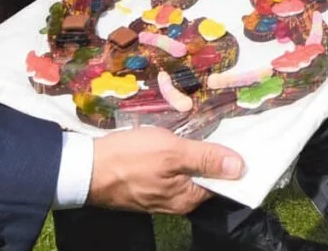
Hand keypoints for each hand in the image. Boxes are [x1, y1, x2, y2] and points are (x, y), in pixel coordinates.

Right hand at [89, 128, 243, 213]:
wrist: (86, 168)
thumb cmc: (131, 158)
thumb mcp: (172, 152)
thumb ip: (206, 159)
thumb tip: (241, 167)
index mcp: (188, 198)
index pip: (222, 181)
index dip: (232, 160)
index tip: (239, 136)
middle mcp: (177, 202)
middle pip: (205, 176)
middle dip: (213, 154)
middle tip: (221, 124)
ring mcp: (160, 195)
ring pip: (186, 172)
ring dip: (193, 152)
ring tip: (200, 126)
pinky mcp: (146, 186)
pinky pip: (170, 171)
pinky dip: (175, 156)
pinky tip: (174, 139)